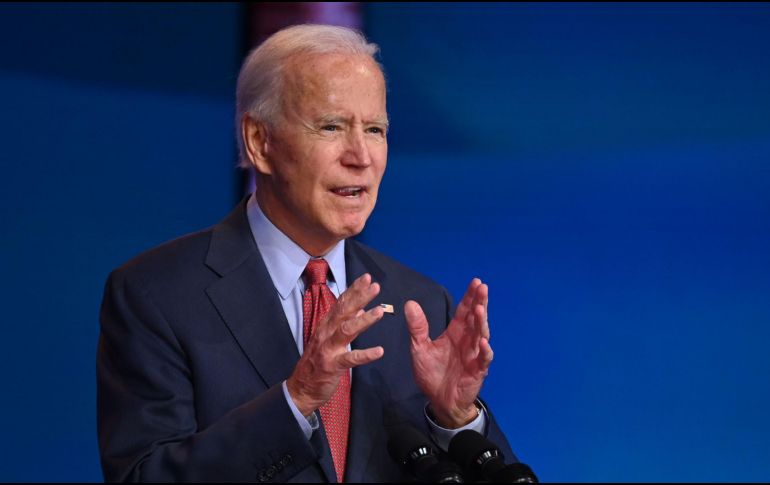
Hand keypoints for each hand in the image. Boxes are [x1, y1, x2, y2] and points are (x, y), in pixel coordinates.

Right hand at [286, 273, 384, 416]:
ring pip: (346, 330)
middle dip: (360, 298)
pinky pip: (350, 359)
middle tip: (375, 286)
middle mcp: (326, 333)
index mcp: (326, 325)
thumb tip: (359, 309)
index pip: (341, 303)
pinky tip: (379, 351)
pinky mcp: (332, 365)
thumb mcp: (329, 339)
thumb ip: (344, 323)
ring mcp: (328, 349)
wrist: (302, 389)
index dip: (353, 290)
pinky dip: (365, 354)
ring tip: (380, 311)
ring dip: (364, 320)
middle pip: (344, 311)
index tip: (366, 278)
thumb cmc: (318, 362)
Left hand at [405, 278, 492, 428]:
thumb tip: (409, 303)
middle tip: (482, 287)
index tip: (476, 282)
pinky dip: (485, 351)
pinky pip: (483, 360)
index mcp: (455, 333)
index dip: (470, 297)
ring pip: (481, 335)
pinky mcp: (477, 371)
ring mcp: (474, 355)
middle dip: (480, 303)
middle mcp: (468, 341)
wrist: (439, 400)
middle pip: (476, 319)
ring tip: (480, 310)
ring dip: (481, 323)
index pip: (464, 311)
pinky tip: (483, 343)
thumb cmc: (432, 373)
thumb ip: (417, 327)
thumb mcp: (419, 348)